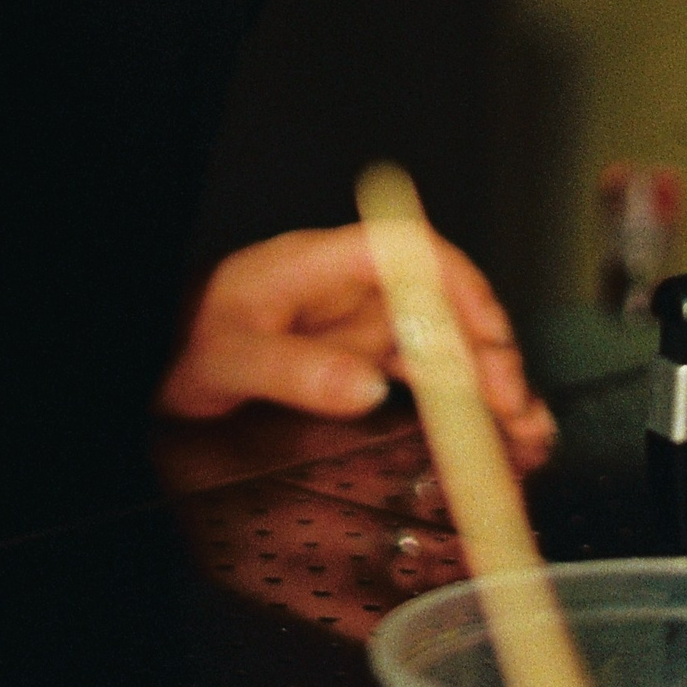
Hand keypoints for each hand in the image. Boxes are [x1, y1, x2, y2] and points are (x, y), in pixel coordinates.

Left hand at [156, 223, 557, 471]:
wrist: (159, 351)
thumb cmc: (186, 336)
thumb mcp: (227, 357)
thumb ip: (292, 369)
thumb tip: (366, 386)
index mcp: (319, 265)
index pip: (407, 252)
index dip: (457, 286)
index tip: (488, 338)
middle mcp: (350, 289)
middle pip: (440, 301)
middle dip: (488, 350)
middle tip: (513, 410)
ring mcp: (358, 323)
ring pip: (444, 340)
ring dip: (489, 382)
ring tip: (526, 433)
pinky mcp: (360, 357)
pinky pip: (426, 373)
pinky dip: (465, 402)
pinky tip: (495, 433)